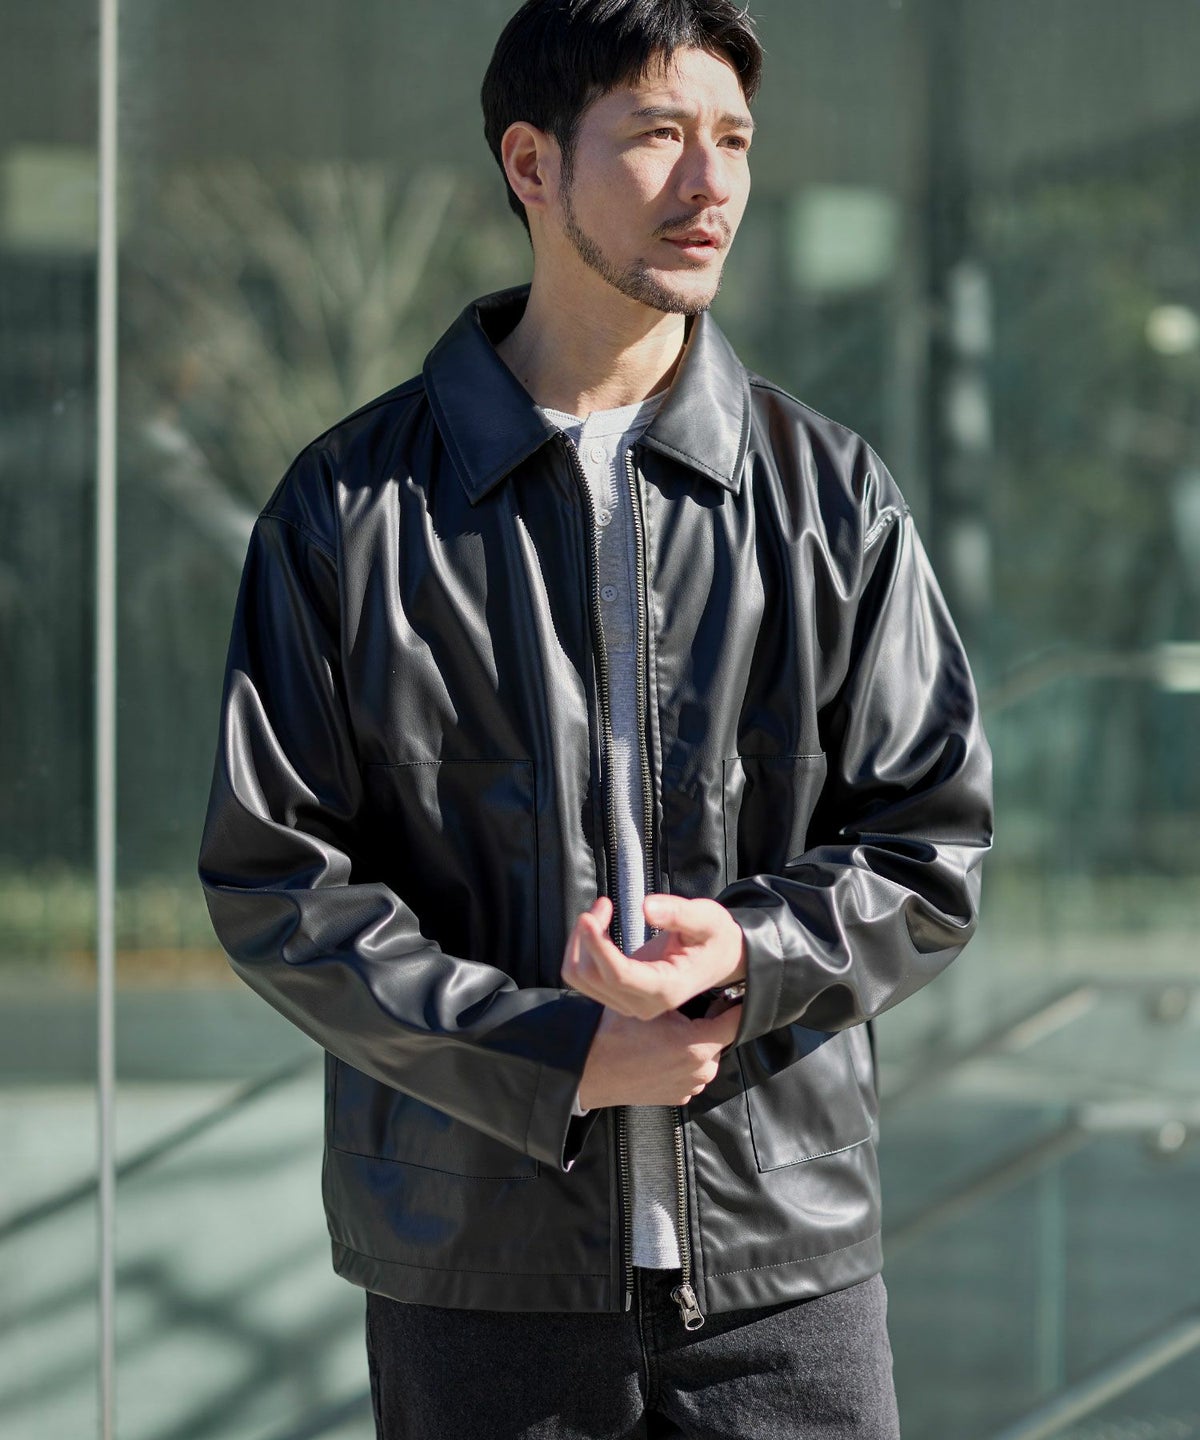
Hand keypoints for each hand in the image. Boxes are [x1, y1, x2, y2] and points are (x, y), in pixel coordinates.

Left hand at [561, 893, 745, 1021]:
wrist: (716, 959)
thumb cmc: (713, 937)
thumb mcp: (707, 919)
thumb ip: (679, 913)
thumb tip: (646, 908)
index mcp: (668, 989)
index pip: (620, 976)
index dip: (598, 947)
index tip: (587, 917)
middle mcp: (644, 1004)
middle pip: (593, 976)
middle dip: (588, 936)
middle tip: (605, 902)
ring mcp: (628, 1003)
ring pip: (580, 977)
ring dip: (580, 941)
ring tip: (602, 910)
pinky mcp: (617, 995)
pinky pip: (582, 976)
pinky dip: (581, 948)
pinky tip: (599, 927)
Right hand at [576, 1001, 742, 1107]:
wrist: (590, 1069)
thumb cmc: (616, 1035)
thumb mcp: (652, 1006)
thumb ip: (683, 998)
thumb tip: (702, 986)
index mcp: (698, 1046)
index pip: (735, 1022)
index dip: (735, 1004)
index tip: (736, 994)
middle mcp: (700, 1072)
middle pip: (718, 1040)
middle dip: (708, 1025)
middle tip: (687, 1012)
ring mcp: (689, 1088)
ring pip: (704, 1057)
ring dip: (694, 1045)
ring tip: (669, 1034)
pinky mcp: (678, 1098)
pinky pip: (689, 1073)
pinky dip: (682, 1063)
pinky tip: (661, 1053)